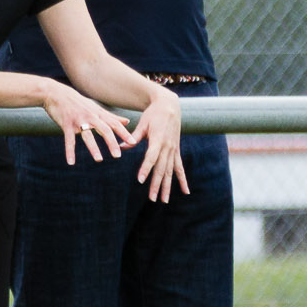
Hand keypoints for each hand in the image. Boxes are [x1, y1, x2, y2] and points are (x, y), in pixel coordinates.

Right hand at [40, 80, 133, 165]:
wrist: (55, 94)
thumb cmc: (77, 102)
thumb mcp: (95, 107)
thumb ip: (111, 116)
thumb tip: (127, 121)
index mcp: (98, 114)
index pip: (114, 124)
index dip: (124, 133)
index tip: (133, 142)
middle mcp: (90, 117)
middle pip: (104, 130)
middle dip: (111, 143)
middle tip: (118, 156)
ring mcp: (78, 121)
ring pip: (87, 136)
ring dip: (93, 148)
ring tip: (99, 160)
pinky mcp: (66, 125)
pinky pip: (69, 140)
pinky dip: (70, 152)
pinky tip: (71, 163)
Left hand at [129, 84, 190, 201]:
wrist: (169, 105)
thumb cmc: (153, 114)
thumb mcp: (142, 124)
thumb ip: (133, 137)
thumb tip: (121, 147)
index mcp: (158, 140)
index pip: (151, 157)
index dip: (146, 168)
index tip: (140, 180)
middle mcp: (167, 147)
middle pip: (161, 168)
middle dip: (156, 184)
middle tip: (152, 198)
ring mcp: (173, 150)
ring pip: (170, 171)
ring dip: (167, 186)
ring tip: (164, 200)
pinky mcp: (176, 151)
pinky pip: (180, 168)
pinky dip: (182, 180)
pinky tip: (185, 191)